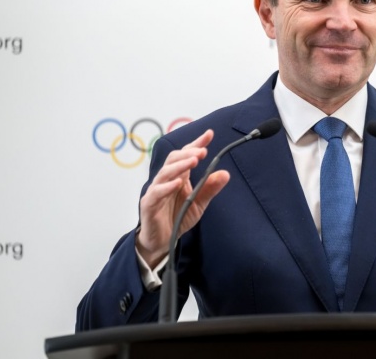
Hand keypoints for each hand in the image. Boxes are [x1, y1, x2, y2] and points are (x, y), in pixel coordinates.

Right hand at [135, 130, 229, 267]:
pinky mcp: (149, 204)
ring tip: (193, 161)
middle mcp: (166, 180)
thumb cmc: (178, 217)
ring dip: (179, 166)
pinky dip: (166, 187)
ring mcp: (156, 191)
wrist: (163, 240)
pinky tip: (178, 183)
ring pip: (165, 173)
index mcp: (179, 176)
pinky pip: (156, 193)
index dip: (196, 144)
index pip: (186, 155)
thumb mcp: (199, 202)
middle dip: (188, 153)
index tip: (209, 134)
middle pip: (174, 160)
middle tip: (202, 151)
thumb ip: (210, 188)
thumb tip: (225, 174)